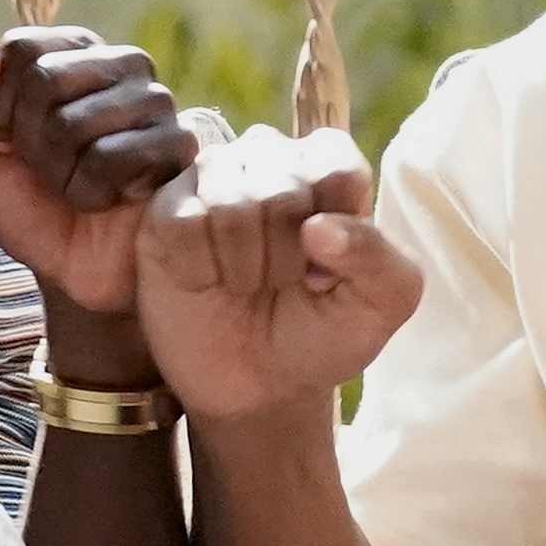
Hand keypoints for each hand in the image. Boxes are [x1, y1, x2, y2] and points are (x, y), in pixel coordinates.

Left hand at [0, 27, 193, 318]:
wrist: (79, 273)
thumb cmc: (35, 207)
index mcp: (74, 53)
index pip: (20, 48)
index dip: (2, 106)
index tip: (16, 140)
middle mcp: (121, 63)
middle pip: (44, 79)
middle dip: (31, 143)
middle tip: (51, 171)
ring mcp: (156, 100)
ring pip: (73, 122)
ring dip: (60, 174)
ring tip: (81, 188)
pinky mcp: (179, 143)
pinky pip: (109, 158)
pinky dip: (92, 193)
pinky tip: (111, 200)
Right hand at [136, 120, 424, 423]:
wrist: (259, 387)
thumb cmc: (324, 333)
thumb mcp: (380, 305)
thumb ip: (376, 257)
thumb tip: (318, 227)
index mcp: (328, 166)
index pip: (336, 168)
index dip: (335, 234)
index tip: (328, 273)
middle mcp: (269, 158)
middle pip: (282, 188)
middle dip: (286, 258)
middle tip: (281, 284)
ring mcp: (213, 178)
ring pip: (229, 203)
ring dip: (242, 267)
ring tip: (245, 284)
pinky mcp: (165, 209)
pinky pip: (182, 224)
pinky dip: (199, 270)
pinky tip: (206, 282)